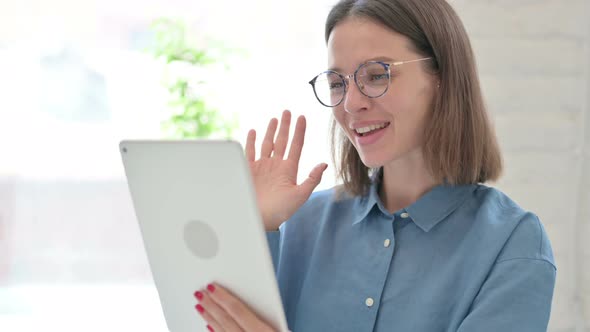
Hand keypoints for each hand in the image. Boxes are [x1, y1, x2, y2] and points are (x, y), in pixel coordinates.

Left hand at [194, 283, 276, 331]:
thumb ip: (268, 322)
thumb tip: (245, 307)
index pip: (237, 310)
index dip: (223, 297)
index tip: (212, 287)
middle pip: (225, 321)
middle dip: (211, 305)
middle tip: (200, 293)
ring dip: (209, 318)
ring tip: (200, 306)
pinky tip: (209, 328)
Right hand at [245, 110, 327, 230]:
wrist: (259, 219)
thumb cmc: (280, 211)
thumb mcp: (300, 195)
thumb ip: (311, 179)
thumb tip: (324, 164)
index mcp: (289, 169)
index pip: (296, 145)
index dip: (300, 131)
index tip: (302, 117)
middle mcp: (276, 165)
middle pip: (282, 140)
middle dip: (285, 126)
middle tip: (288, 111)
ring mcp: (262, 166)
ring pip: (267, 143)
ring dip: (271, 131)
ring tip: (275, 118)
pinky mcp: (249, 170)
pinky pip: (250, 151)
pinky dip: (251, 140)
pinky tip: (253, 131)